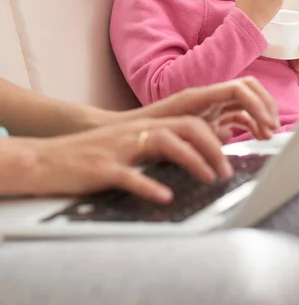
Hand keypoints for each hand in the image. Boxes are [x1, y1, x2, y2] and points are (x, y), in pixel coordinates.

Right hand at [15, 117, 234, 201]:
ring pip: (164, 142)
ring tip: (208, 178)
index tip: (227, 160)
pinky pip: (129, 175)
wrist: (47, 158)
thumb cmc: (92, 155)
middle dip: (210, 148)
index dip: (212, 139)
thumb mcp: (128, 146)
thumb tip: (188, 155)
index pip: (188, 123)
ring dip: (191, 159)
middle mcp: (135, 132)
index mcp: (143, 127)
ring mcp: (119, 148)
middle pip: (184, 127)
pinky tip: (165, 197)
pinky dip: (149, 186)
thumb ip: (157, 147)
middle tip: (225, 172)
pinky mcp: (102, 168)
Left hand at [116, 78, 279, 139]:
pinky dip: (251, 123)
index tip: (267, 125)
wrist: (135, 133)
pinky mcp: (212, 117)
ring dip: (261, 115)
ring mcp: (212, 105)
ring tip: (268, 134)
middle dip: (266, 105)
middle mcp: (210, 96)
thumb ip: (202, 132)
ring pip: (246, 102)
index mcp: (203, 94)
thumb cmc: (152, 130)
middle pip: (249, 89)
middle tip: (273, 127)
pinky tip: (256, 136)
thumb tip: (226, 135)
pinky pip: (238, 115)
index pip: (240, 88)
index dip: (258, 104)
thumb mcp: (178, 131)